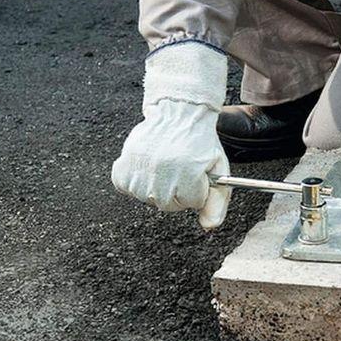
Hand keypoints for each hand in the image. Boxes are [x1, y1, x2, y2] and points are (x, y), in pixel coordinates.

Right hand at [111, 100, 230, 228]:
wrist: (178, 114)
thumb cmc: (200, 144)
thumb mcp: (218, 169)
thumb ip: (217, 202)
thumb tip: (209, 227)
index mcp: (188, 174)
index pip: (194, 203)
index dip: (199, 188)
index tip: (197, 171)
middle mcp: (161, 174)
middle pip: (170, 205)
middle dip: (178, 190)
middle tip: (180, 168)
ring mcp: (139, 171)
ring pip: (149, 199)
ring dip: (157, 186)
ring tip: (164, 164)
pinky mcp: (122, 167)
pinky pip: (127, 188)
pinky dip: (136, 180)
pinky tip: (147, 166)